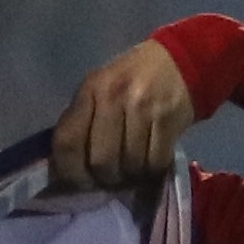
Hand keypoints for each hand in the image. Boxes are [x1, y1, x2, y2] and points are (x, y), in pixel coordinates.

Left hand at [46, 37, 193, 200]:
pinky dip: (152, 170)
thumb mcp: (99, 90)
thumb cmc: (131, 81)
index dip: (69, 172)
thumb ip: (81, 122)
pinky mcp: (168, 120)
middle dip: (105, 178)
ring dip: (131, 175)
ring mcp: (143, 109)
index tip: (77, 182)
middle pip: (100, 162)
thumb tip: (64, 169)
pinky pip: (155, 162)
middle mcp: (113, 97)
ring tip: (132, 167)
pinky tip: (151, 160)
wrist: (179, 62)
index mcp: (90, 90)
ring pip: (129, 166)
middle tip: (110, 177)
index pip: (67, 142)